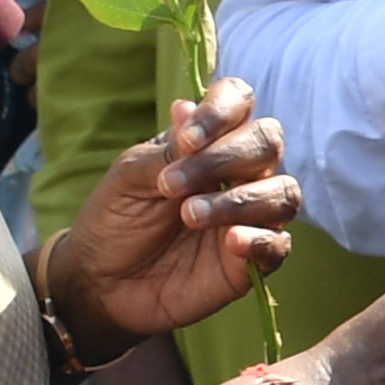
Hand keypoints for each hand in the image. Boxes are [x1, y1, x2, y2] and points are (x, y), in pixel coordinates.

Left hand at [47, 82, 297, 359]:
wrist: (101, 281)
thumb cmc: (115, 219)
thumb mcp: (131, 176)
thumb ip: (167, 148)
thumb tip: (187, 106)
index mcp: (208, 141)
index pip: (239, 102)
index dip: (221, 112)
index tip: (186, 140)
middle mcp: (238, 172)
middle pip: (267, 142)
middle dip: (224, 158)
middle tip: (172, 186)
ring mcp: (250, 216)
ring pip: (283, 192)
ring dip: (238, 200)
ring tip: (190, 216)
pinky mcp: (252, 261)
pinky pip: (278, 245)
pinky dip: (260, 239)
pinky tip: (230, 242)